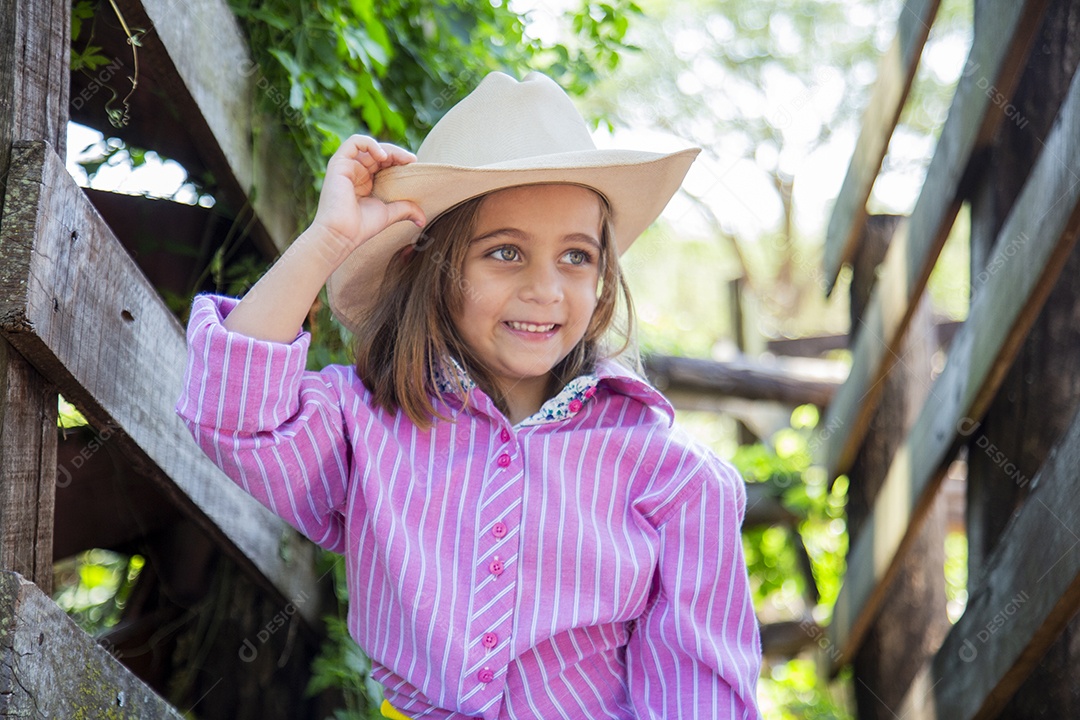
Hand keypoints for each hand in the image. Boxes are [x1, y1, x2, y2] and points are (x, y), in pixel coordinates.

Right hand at [309, 135, 425, 263]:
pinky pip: (354, 142)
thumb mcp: (389, 214)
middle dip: (397, 154)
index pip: (385, 163)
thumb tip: (422, 219)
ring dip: (387, 148)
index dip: (399, 160)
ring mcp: (347, 167)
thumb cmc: (361, 227)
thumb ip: (406, 209)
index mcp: (367, 182)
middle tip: (411, 161)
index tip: (414, 165)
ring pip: (369, 146)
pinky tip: (383, 156)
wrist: (342, 234)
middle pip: (379, 153)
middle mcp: (357, 172)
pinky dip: (370, 144)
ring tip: (400, 158)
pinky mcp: (339, 163)